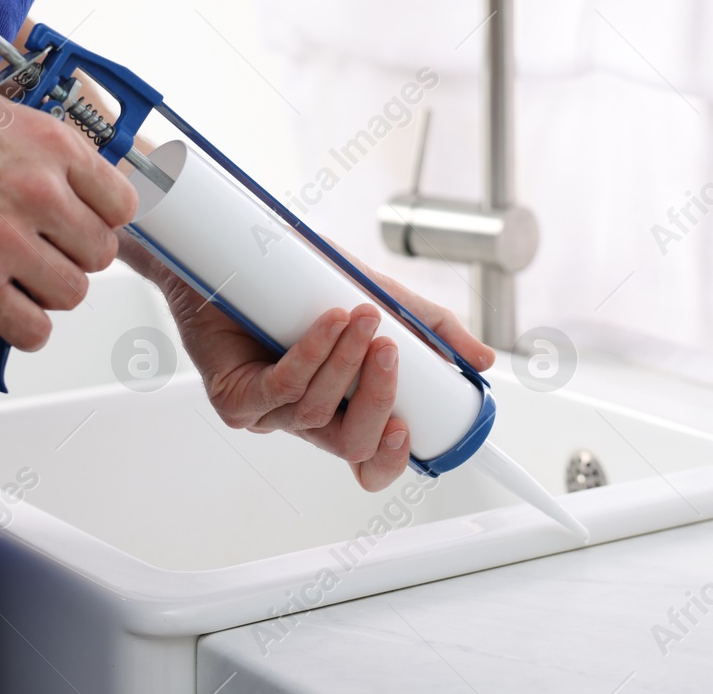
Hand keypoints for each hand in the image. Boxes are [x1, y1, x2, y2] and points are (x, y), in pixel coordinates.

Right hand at [0, 68, 137, 348]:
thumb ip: (28, 126)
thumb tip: (53, 146)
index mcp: (49, 144)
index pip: (121, 202)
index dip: (103, 216)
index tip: (85, 222)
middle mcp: (38, 193)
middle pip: (100, 253)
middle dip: (75, 256)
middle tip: (46, 252)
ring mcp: (5, 242)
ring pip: (71, 294)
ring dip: (48, 292)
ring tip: (20, 280)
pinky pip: (31, 329)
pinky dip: (23, 327)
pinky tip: (4, 309)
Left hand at [119, 236, 494, 490]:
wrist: (231, 254)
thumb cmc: (298, 281)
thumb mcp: (381, 298)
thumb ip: (429, 330)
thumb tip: (482, 360)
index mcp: (341, 407)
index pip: (370, 458)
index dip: (391, 458)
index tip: (410, 428)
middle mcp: (304, 416)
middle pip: (349, 444)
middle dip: (377, 400)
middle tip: (389, 350)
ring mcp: (266, 412)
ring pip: (314, 412)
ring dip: (342, 362)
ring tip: (358, 314)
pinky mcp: (233, 397)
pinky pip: (276, 391)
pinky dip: (307, 357)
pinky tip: (325, 324)